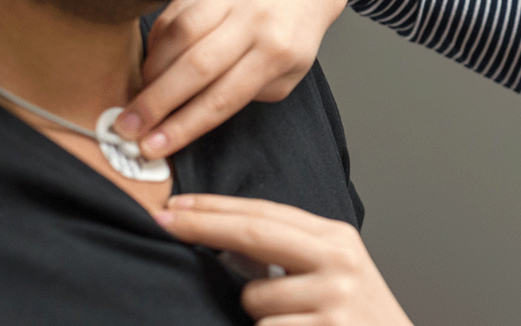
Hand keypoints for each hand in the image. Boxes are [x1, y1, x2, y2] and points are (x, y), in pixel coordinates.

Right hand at [114, 0, 355, 157]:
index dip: (184, 125)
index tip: (152, 147)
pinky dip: (157, 40)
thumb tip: (197, 109)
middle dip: (156, 103)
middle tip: (127, 128)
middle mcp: (254, 23)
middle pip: (196, 68)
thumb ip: (249, 94)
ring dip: (152, 71)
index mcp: (277, 53)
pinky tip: (152, 62)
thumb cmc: (295, 31)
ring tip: (139, 96)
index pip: (224, 98)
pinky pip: (174, 12)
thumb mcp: (290, 73)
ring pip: (180, 35)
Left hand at [155, 195, 413, 325]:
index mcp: (337, 239)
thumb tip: (224, 242)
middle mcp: (338, 262)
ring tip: (292, 324)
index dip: (216, 207)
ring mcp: (332, 299)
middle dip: (202, 225)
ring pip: (254, 299)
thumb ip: (292, 252)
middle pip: (253, 232)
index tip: (176, 206)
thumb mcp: (335, 272)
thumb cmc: (357, 319)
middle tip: (163, 222)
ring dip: (257, 317)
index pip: (266, 212)